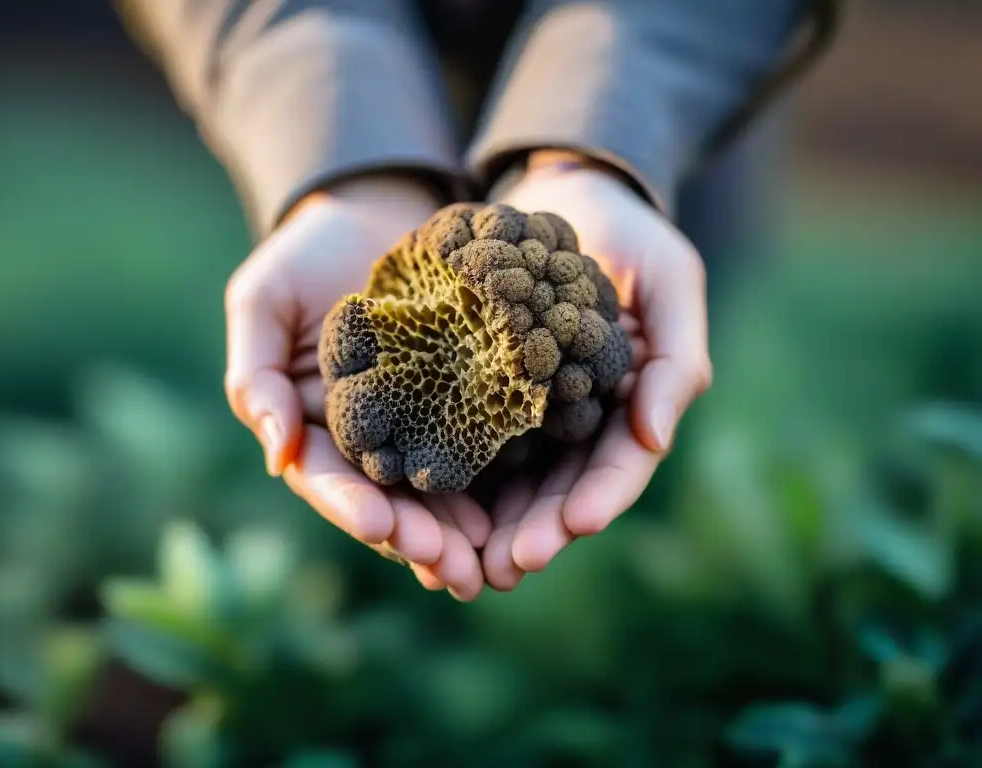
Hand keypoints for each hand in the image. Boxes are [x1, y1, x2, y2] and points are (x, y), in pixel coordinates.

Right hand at [223, 175, 491, 599]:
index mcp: (314, 426)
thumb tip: (274, 452)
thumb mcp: (264, 299)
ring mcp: (419, 425)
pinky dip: (501, 484)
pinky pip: (484, 448)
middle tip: (454, 569)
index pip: (328, 480)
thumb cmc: (305, 255)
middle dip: (419, 538)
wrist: (376, 213)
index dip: (353, 506)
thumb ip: (255, 371)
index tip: (383, 527)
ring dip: (463, 532)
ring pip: (438, 491)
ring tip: (493, 562)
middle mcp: (368, 439)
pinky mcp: (467, 401)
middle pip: (389, 501)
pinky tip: (527, 509)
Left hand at [481, 157, 712, 589]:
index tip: (576, 527)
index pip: (621, 465)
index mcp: (633, 404)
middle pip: (564, 490)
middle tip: (509, 565)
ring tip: (466, 561)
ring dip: (496, 523)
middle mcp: (582, 421)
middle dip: (541, 529)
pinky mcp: (484, 389)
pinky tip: (428, 503)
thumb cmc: (630, 234)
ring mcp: (532, 410)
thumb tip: (657, 438)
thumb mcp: (671, 281)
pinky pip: (470, 438)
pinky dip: (456, 474)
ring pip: (516, 481)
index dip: (601, 499)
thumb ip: (675, 358)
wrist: (562, 196)